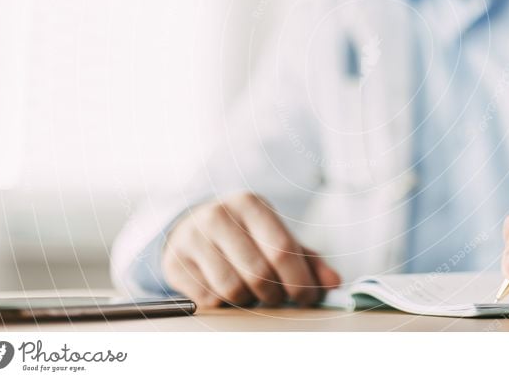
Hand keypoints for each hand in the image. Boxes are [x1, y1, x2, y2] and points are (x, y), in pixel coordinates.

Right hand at [162, 192, 340, 308]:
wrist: (193, 228)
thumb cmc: (245, 236)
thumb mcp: (276, 237)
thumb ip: (308, 260)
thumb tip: (334, 282)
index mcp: (250, 204)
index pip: (281, 249)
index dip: (299, 280)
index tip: (309, 298)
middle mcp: (219, 215)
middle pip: (258, 272)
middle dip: (276, 295)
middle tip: (280, 299)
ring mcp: (193, 237)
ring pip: (232, 288)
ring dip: (250, 301)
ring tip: (254, 294)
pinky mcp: (175, 262)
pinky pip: (209, 299)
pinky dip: (226, 304)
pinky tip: (229, 292)